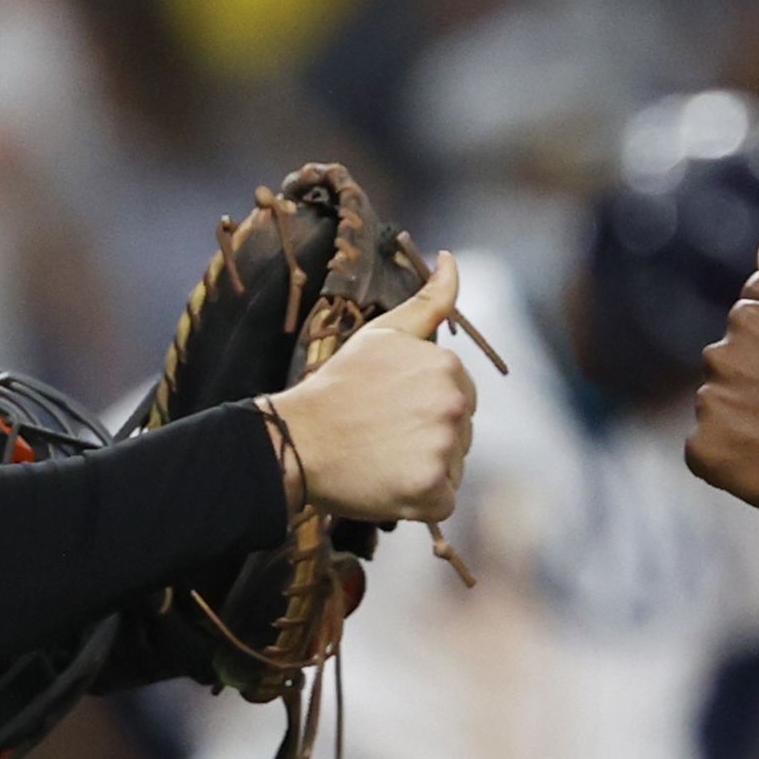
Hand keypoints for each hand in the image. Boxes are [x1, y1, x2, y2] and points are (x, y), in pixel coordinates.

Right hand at [269, 251, 476, 523]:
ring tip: (382, 457)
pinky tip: (386, 482)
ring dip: (425, 467)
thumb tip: (451, 258)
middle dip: (429, 435)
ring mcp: (446, 452)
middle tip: (382, 433)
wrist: (296, 441)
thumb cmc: (338, 385)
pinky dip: (418, 499)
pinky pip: (442, 500)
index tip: (389, 408)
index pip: (460, 396)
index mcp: (449, 369)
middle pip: (461, 431)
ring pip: (453, 465)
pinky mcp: (433, 492)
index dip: (425, 405)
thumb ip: (428, 299)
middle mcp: (455, 407)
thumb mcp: (384, 333)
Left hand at [687, 259, 758, 518]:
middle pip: (725, 375)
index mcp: (748, 319)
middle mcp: (719, 355)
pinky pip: (705, 451)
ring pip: (716, 412)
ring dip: (740, 425)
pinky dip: (726, 459)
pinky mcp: (702, 447)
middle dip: (752, 393)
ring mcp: (709, 402)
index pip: (742, 342)